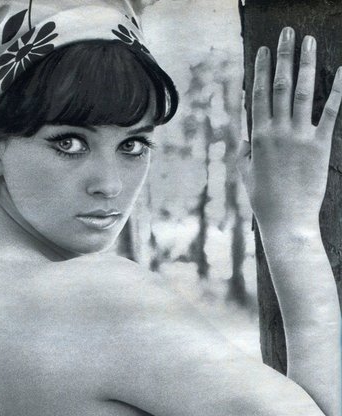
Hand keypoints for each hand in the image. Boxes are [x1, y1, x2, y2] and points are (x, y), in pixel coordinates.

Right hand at [241, 27, 341, 231]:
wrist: (286, 220)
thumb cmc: (264, 200)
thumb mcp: (246, 174)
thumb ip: (245, 151)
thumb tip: (245, 136)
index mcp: (257, 137)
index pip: (259, 95)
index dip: (261, 71)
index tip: (264, 51)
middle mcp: (277, 131)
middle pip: (280, 86)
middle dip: (284, 57)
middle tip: (288, 33)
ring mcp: (299, 137)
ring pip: (302, 92)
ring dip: (306, 64)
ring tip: (310, 42)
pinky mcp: (319, 146)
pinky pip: (330, 113)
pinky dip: (337, 91)